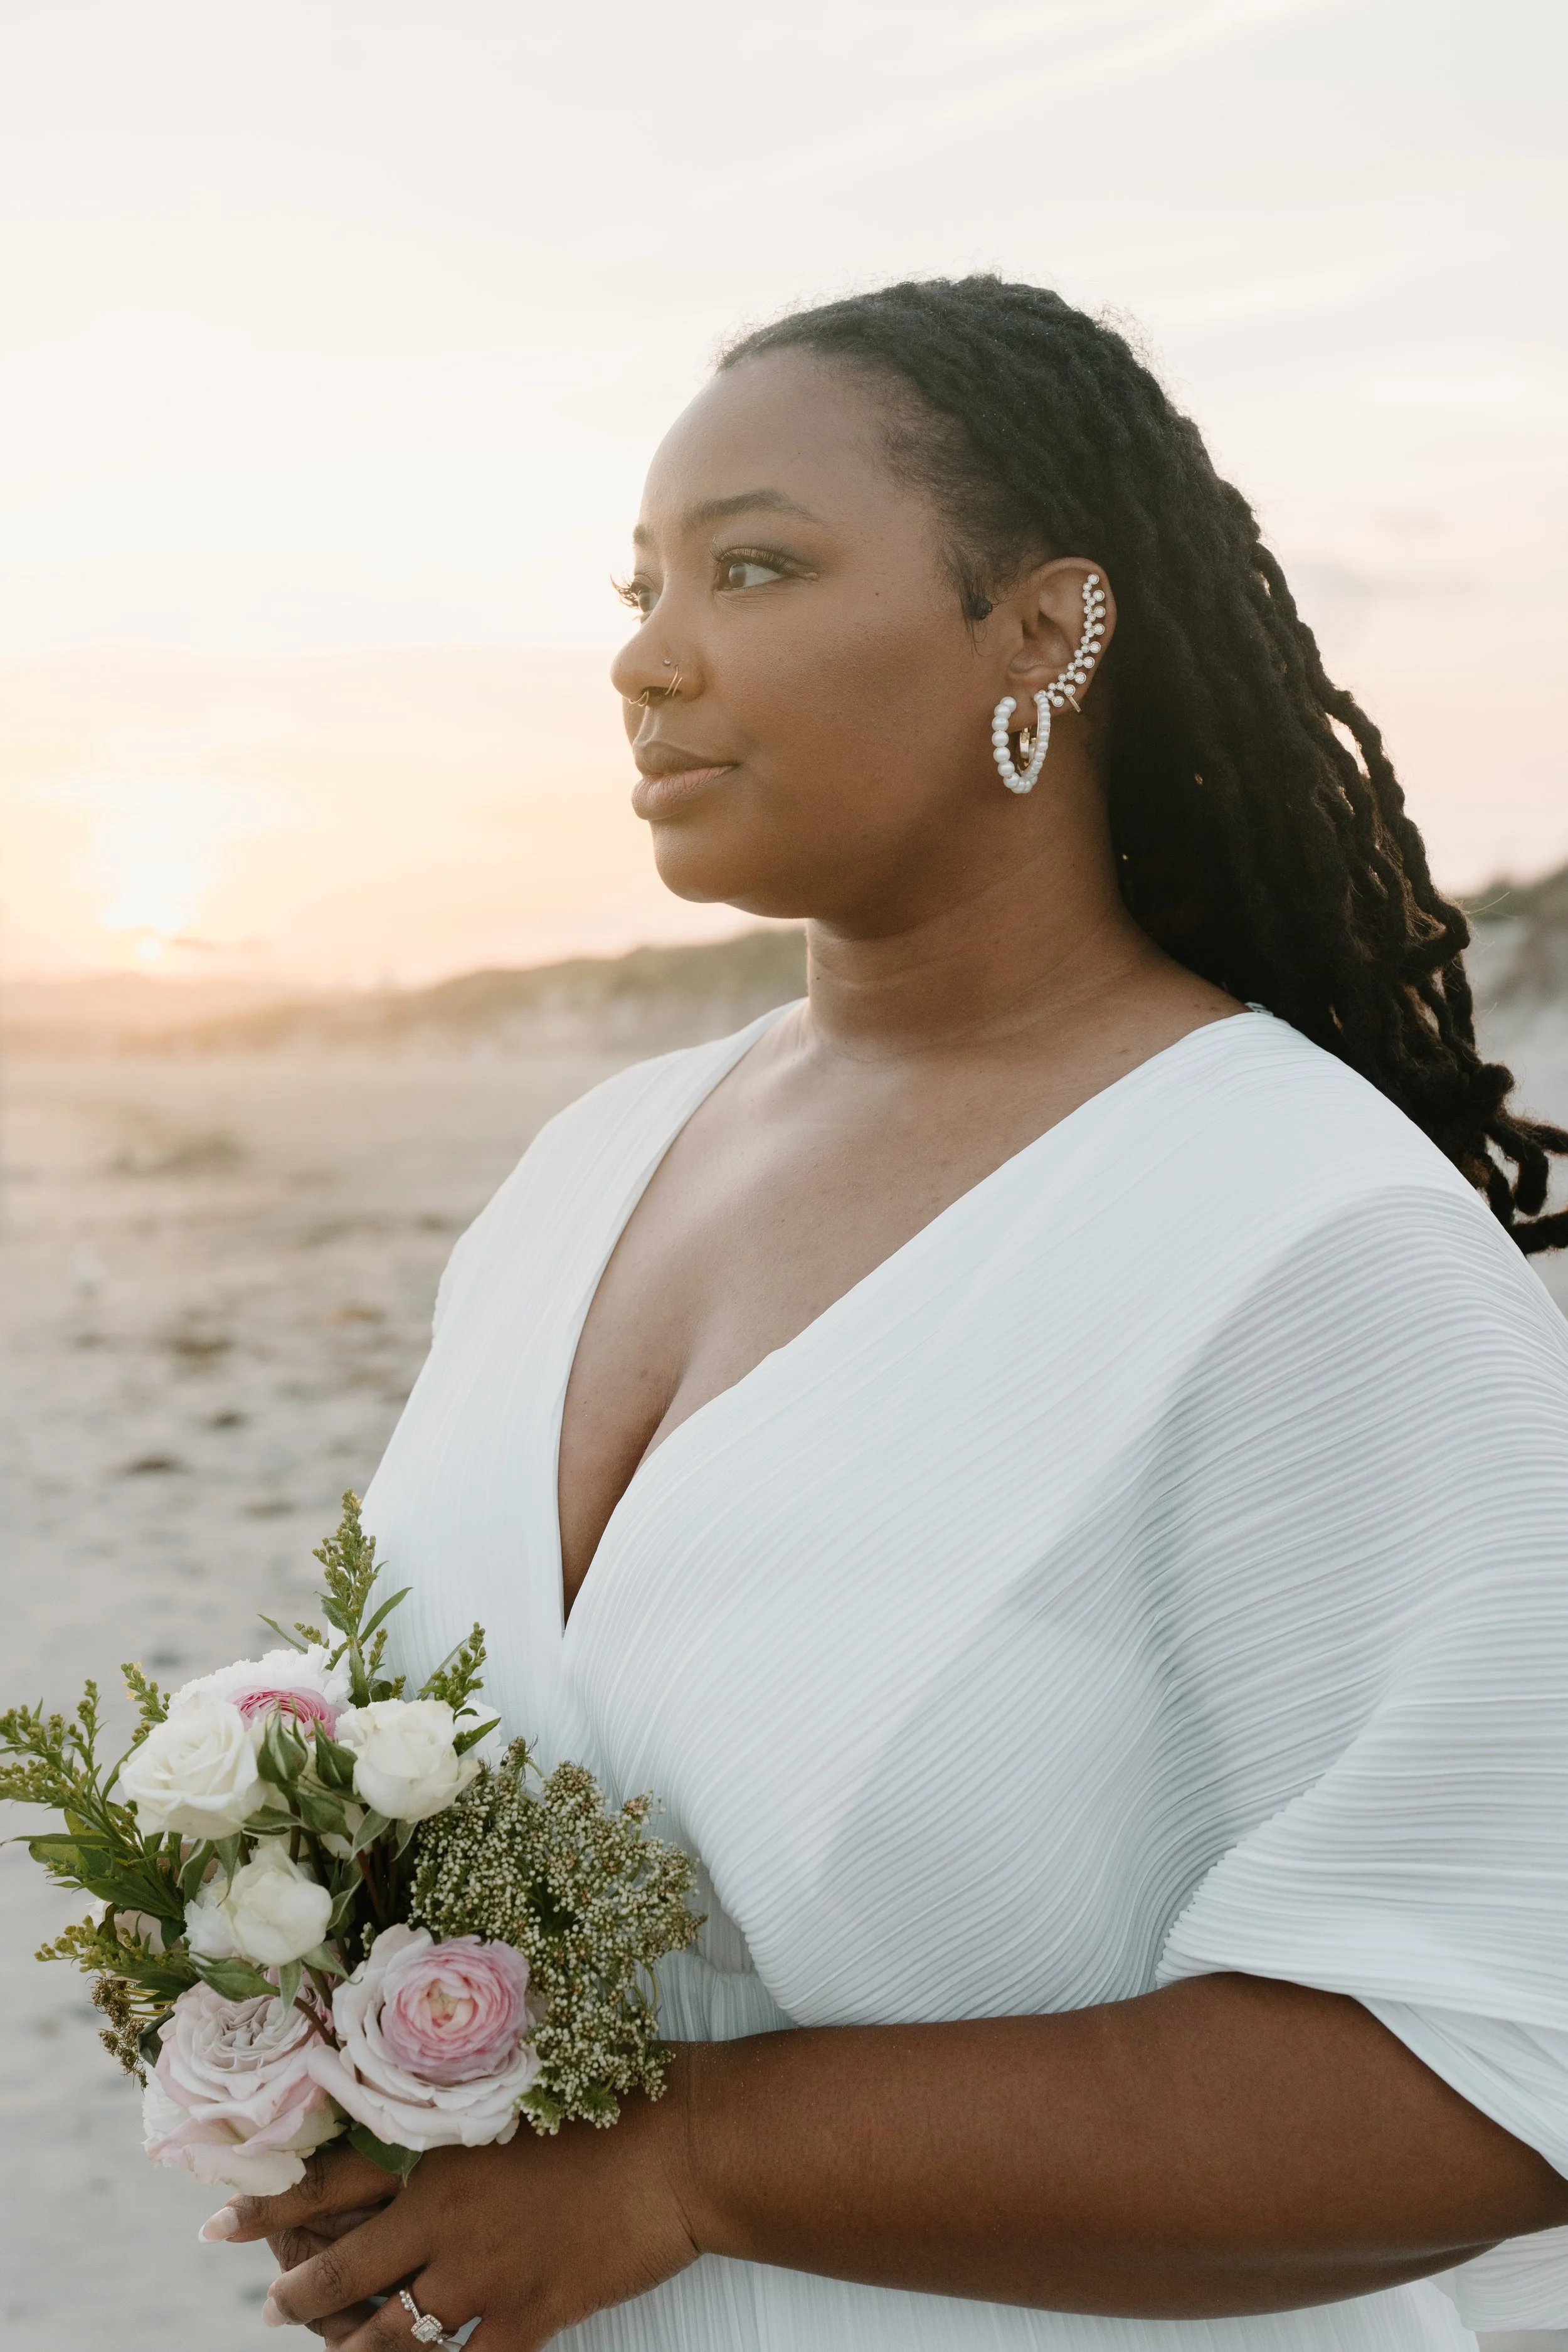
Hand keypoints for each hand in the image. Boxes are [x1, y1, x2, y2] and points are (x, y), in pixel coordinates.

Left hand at [214, 2078, 700, 2347]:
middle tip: (274, 2308)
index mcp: (438, 2148)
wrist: (685, 2144)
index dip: (268, 2211)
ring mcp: (486, 2277)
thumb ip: (466, 2083)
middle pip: (342, 2275)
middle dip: (298, 2299)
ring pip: (392, 2339)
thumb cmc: (615, 2087)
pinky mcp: (532, 2318)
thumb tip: (427, 2066)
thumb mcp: (525, 2069)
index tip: (219, 2227)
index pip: (327, 2184)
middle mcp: (445, 2219)